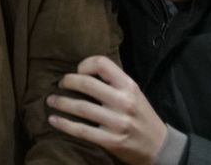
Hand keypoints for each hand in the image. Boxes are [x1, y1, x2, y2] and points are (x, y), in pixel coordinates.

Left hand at [48, 55, 167, 164]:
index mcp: (128, 86)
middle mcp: (123, 102)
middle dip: (67, 82)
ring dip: (61, 102)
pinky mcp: (112, 141)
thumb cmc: (142, 116)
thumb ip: (113, 82)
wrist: (160, 147)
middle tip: (60, 84)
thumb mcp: (134, 93)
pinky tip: (53, 120)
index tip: (78, 71)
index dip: (85, 64)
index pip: (101, 63)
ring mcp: (117, 123)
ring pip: (81, 107)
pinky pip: (82, 131)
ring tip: (50, 100)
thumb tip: (83, 71)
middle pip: (86, 83)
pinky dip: (64, 124)